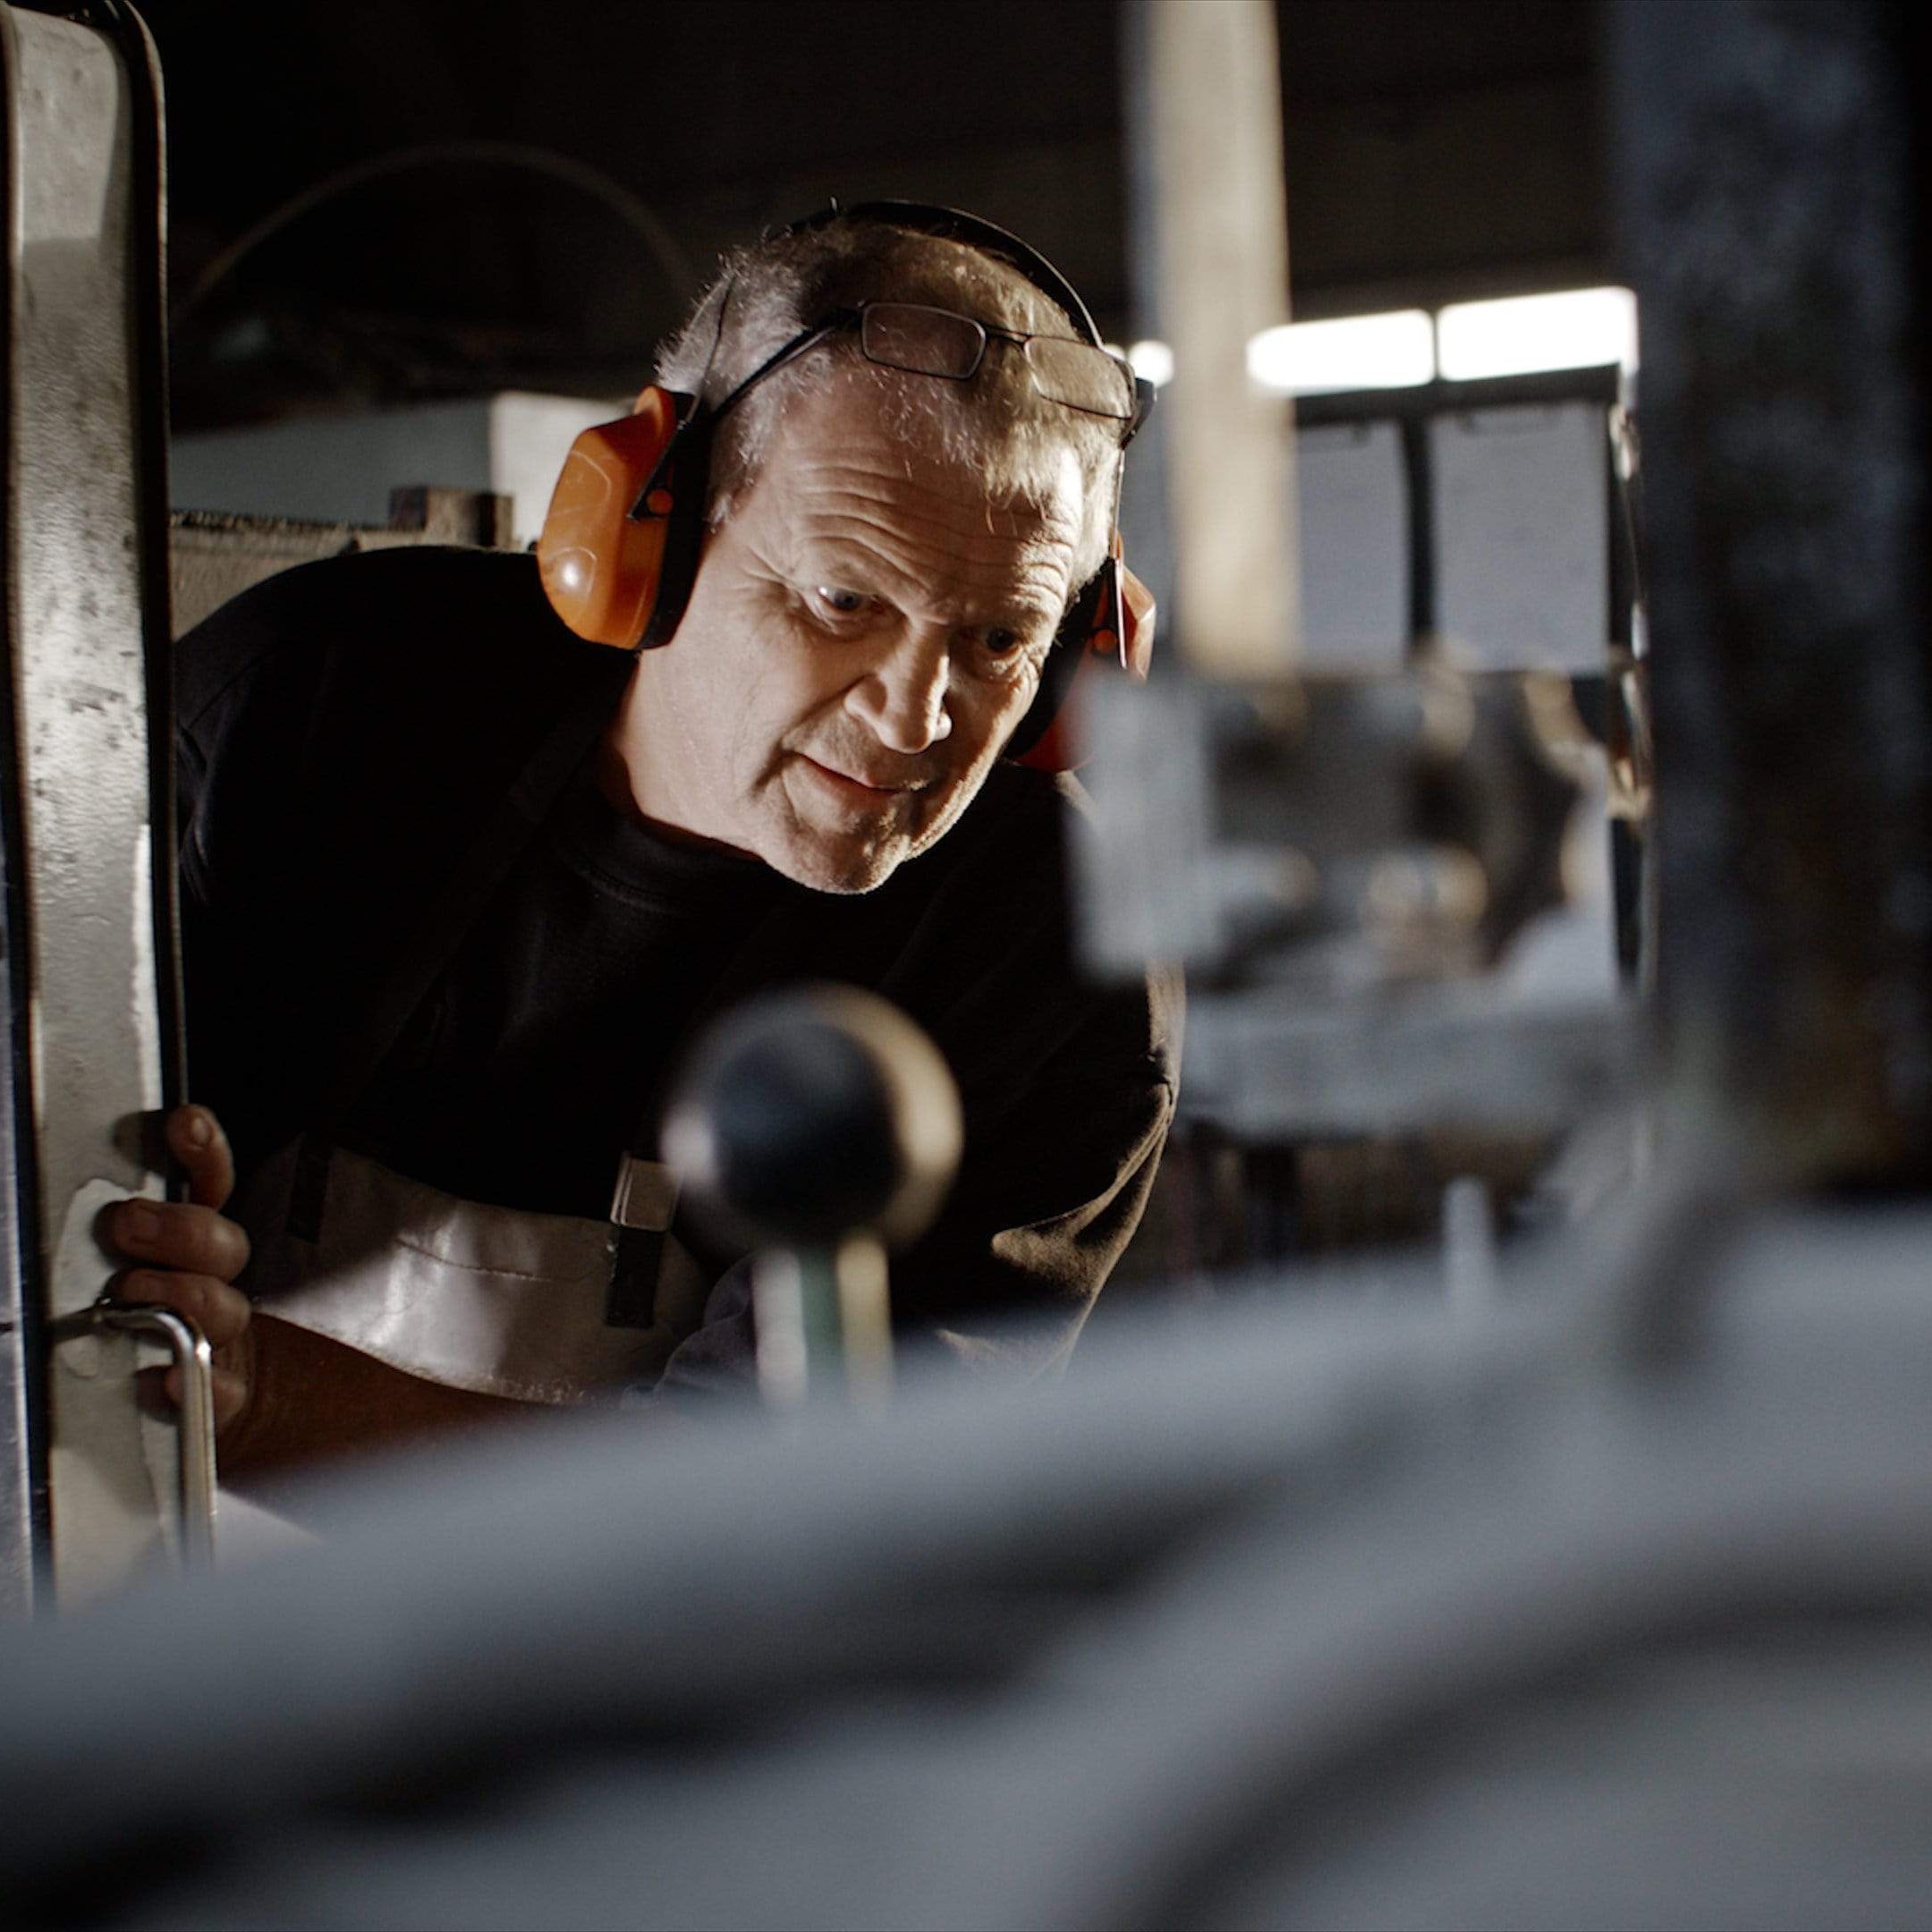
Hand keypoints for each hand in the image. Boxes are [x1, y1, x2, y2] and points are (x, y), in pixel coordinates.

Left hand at [105, 1105, 251, 1428]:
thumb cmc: (116, 1325)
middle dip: (182, 1229)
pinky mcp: (218, 1394)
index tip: (184, 1124)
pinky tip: (160, 1379)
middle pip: (224, 1245)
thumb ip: (89, 1239)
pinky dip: (195, 1385)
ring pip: (227, 1309)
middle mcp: (207, 1282)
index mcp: (184, 1244)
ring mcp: (216, 1338)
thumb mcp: (98, 1267)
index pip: (208, 1183)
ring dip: (186, 1297)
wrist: (160, 1403)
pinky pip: (222, 1390)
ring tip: (132, 1297)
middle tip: (129, 1224)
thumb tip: (44, 1192)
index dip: (204, 1152)